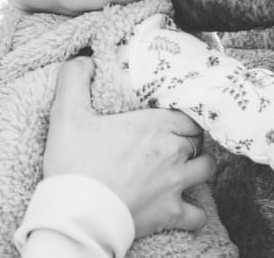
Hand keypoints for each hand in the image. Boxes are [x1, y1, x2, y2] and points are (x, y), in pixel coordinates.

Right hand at [43, 56, 215, 237]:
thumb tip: (84, 59)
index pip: (187, 114)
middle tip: (171, 142)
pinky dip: (195, 212)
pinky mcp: (171, 214)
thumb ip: (74, 80)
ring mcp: (175, 184)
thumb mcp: (66, 114)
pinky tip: (185, 207)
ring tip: (184, 167)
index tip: (169, 120)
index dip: (180, 116)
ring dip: (198, 166)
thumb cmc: (74, 163)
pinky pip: (198, 214)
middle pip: (197, 138)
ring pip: (207, 168)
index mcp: (154, 125)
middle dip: (188, 138)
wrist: (78, 214)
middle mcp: (172, 151)